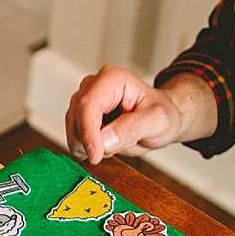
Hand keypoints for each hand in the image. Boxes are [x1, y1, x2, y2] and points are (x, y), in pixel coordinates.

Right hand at [64, 67, 216, 163]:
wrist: (159, 119)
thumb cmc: (162, 114)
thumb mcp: (157, 121)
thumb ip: (132, 129)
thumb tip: (104, 141)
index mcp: (111, 79)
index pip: (88, 105)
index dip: (88, 133)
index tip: (95, 155)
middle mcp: (92, 87)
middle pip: (76, 119)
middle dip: (92, 141)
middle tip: (118, 147)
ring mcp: (83, 103)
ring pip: (73, 132)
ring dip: (92, 146)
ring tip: (118, 141)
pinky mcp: (78, 118)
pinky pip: (74, 139)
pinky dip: (89, 149)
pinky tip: (108, 144)